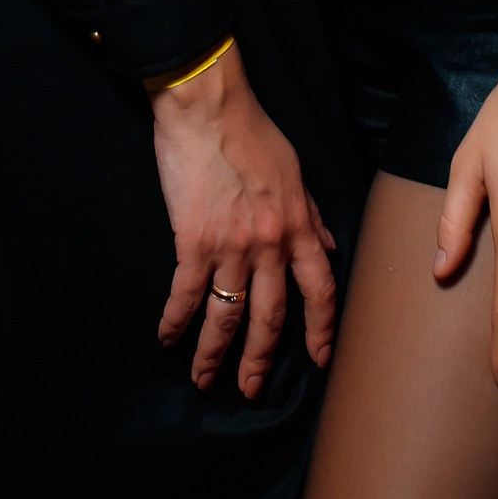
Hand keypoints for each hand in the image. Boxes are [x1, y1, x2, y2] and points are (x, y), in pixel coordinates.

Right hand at [151, 42, 336, 399]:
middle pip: (270, 316)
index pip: (319, 290)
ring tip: (204, 380)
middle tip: (252, 390)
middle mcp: (269, 244)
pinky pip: (186, 294)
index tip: (318, 360)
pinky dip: (176, 321)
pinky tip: (168, 339)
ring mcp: (231, 245)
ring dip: (214, 354)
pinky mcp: (194, 240)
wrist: (209, 108)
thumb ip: (311, 213)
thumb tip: (330, 245)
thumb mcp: (294, 171)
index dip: (321, 329)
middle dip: (261, 359)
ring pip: (226, 315)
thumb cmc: (251, 131)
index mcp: (298, 226)